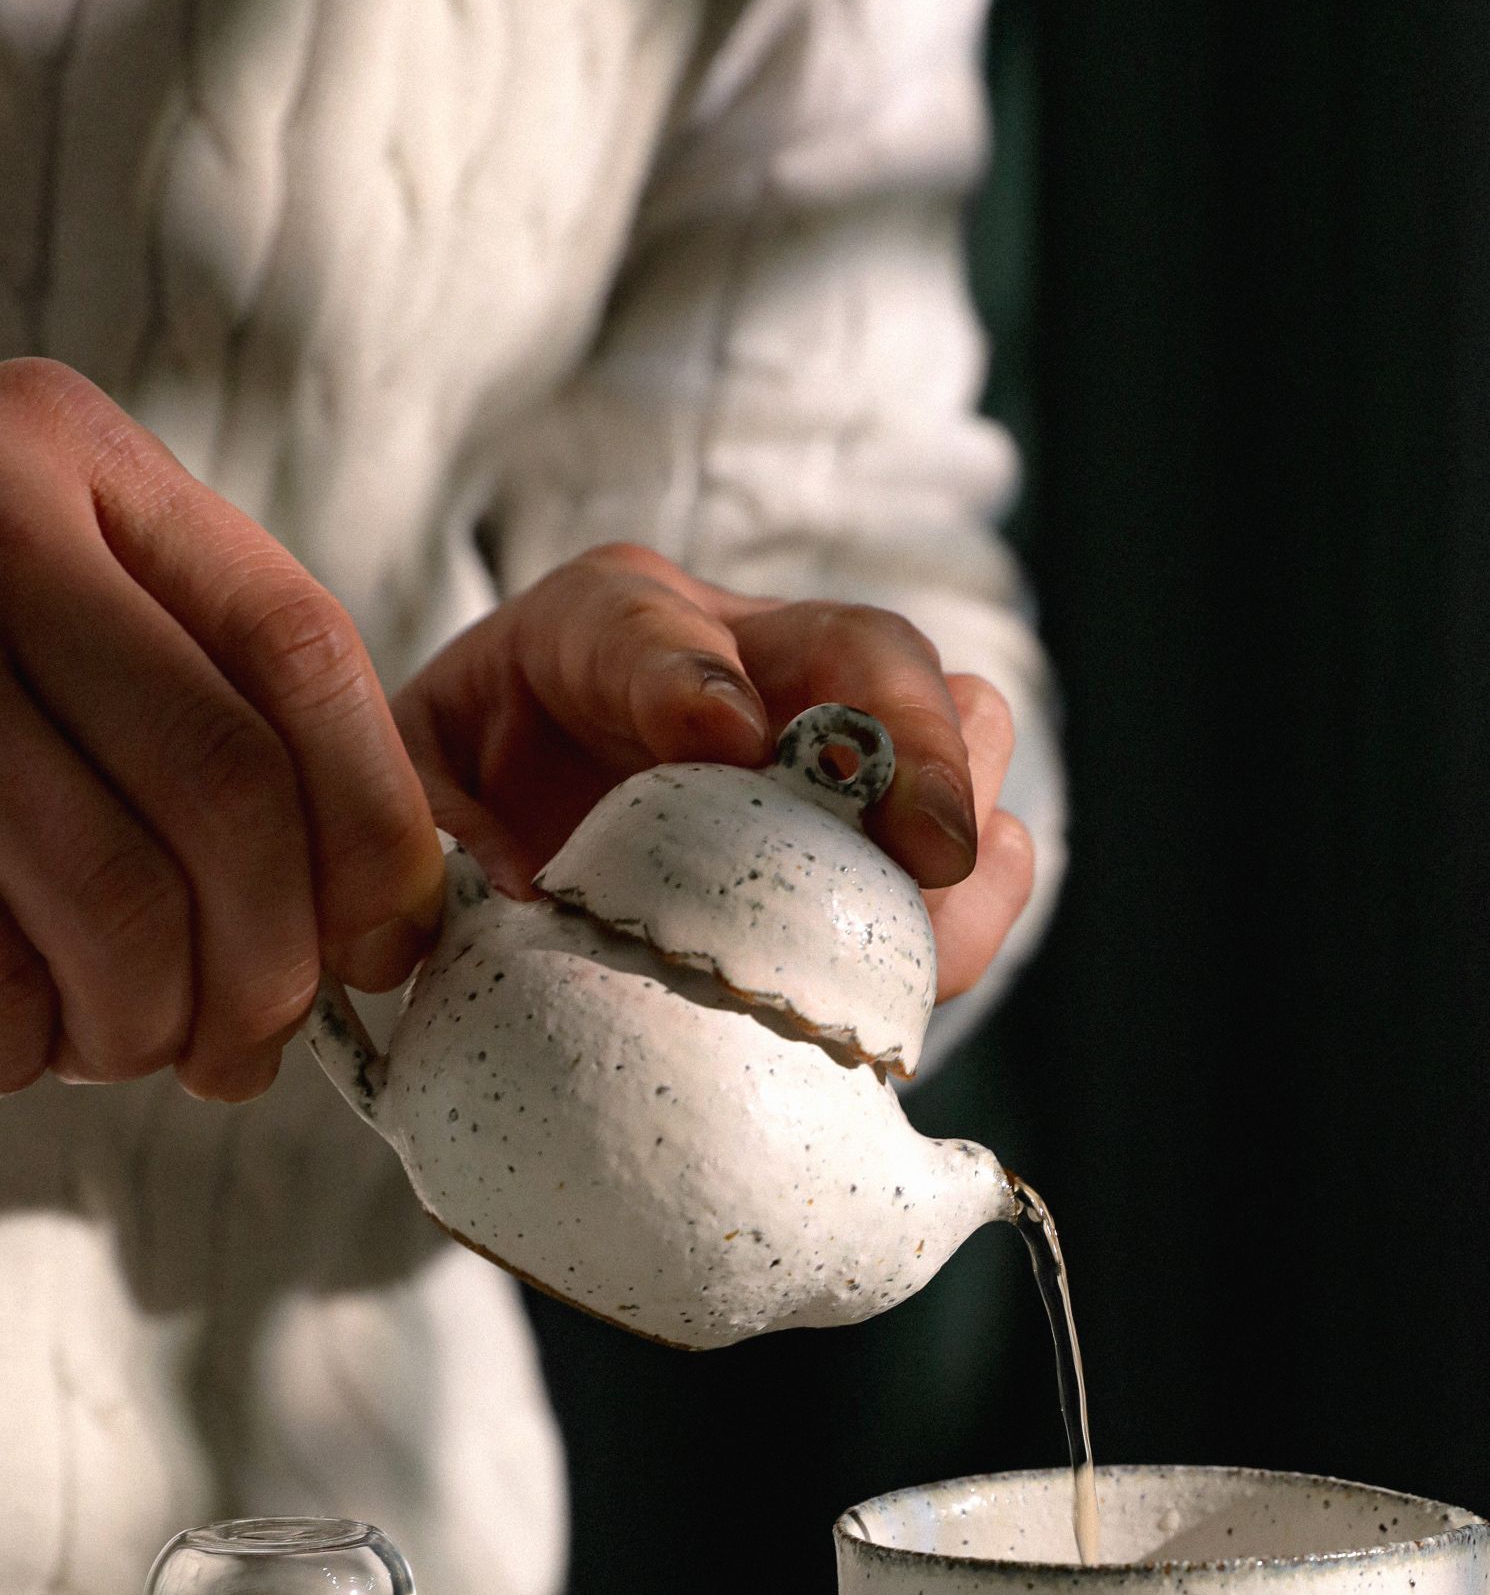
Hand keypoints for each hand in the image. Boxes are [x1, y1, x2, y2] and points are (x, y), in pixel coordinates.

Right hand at [0, 361, 441, 1099]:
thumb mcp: (71, 596)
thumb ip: (215, 697)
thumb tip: (389, 912)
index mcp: (69, 453)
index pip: (300, 655)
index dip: (374, 830)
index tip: (381, 945)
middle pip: (225, 786)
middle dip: (269, 963)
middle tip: (250, 1046)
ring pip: (115, 888)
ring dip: (149, 1017)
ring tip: (131, 1046)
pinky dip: (28, 1034)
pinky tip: (26, 1034)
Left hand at [393, 544, 1035, 1003]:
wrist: (522, 844)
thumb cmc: (460, 814)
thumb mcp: (401, 802)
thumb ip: (422, 829)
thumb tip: (519, 890)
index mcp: (593, 632)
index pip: (643, 628)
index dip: (688, 677)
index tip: (725, 740)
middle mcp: (740, 657)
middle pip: (862, 648)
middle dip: (907, 738)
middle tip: (924, 844)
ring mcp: (833, 738)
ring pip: (959, 718)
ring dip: (963, 811)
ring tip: (935, 913)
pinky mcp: (890, 830)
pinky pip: (984, 841)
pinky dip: (980, 899)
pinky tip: (933, 966)